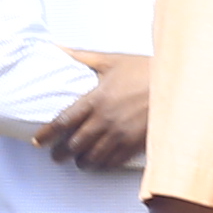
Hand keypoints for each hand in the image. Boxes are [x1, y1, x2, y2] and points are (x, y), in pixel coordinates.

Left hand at [39, 50, 151, 173]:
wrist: (175, 82)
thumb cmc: (143, 69)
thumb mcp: (111, 60)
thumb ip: (82, 57)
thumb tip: (58, 48)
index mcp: (96, 99)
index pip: (63, 121)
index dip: (47, 134)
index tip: (37, 141)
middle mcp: (105, 119)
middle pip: (74, 144)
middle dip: (61, 153)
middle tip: (55, 156)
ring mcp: (120, 134)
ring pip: (92, 156)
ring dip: (81, 161)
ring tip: (77, 162)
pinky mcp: (135, 144)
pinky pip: (113, 161)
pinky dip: (102, 165)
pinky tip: (99, 164)